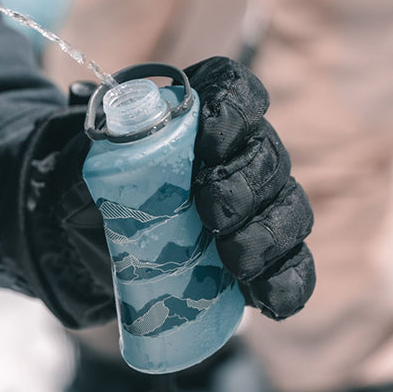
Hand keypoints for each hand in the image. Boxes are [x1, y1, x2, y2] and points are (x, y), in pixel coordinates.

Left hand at [16, 57, 314, 328]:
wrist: (107, 235)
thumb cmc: (109, 182)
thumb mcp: (99, 153)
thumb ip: (106, 135)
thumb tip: (98, 120)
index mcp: (205, 111)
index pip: (233, 90)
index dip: (231, 109)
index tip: (206, 139)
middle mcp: (245, 150)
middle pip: (265, 155)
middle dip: (242, 185)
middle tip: (211, 213)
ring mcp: (264, 202)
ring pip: (290, 210)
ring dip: (265, 236)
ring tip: (234, 260)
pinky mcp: (269, 254)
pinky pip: (295, 266)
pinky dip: (287, 284)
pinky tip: (268, 301)